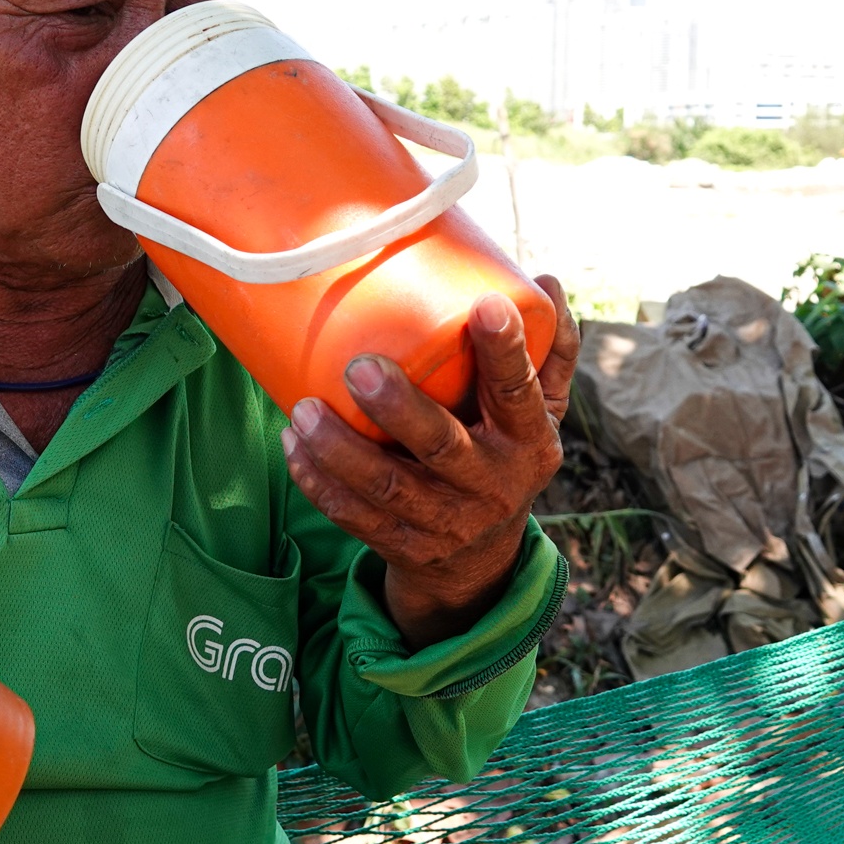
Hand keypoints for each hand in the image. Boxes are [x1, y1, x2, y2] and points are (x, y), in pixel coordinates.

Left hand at [280, 276, 580, 648]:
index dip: (504, 352)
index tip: (484, 305)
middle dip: (399, 408)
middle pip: (442, 446)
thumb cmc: (504, 455)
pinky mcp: (403, 545)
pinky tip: (294, 445)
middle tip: (359, 368)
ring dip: (339, 449)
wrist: (479, 562)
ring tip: (304, 410)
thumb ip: (548, 350)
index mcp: (529, 441)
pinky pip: (353, 516)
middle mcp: (491, 484)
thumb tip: (546, 280)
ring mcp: (446, 521)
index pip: (519, 393)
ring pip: (386, 487)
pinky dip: (318, 482)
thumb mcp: (541, 412)